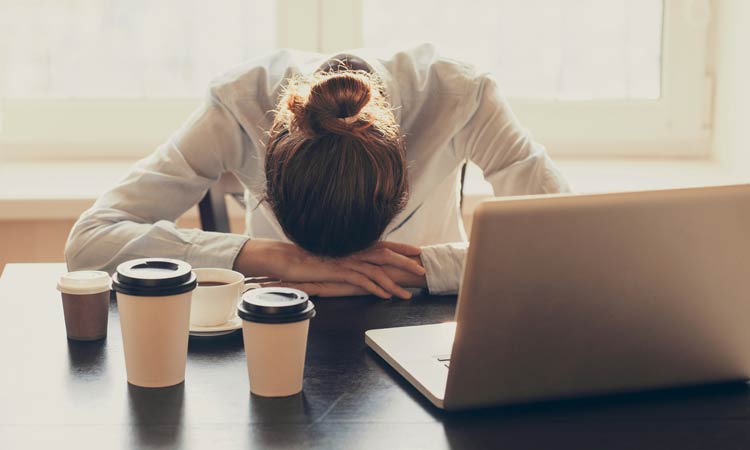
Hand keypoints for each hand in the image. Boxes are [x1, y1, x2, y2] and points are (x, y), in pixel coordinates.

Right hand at [259, 257, 426, 297]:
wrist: (288, 259)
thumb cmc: (310, 259)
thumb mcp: (334, 257)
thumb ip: (349, 259)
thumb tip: (363, 266)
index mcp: (354, 245)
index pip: (383, 244)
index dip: (402, 247)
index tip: (418, 251)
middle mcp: (353, 250)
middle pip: (386, 254)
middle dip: (406, 262)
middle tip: (422, 270)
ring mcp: (347, 260)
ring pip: (377, 270)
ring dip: (394, 283)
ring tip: (407, 294)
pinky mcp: (339, 271)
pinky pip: (362, 280)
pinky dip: (376, 288)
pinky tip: (385, 296)